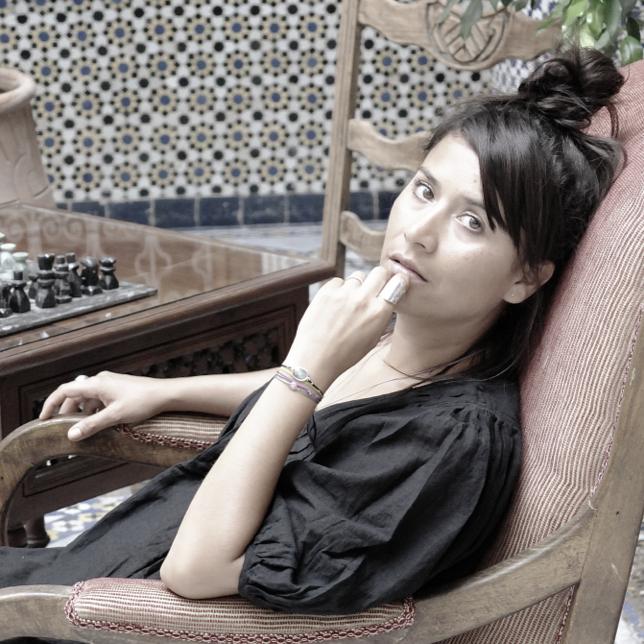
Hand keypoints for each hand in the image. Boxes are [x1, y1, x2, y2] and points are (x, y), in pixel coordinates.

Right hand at [39, 371, 168, 440]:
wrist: (165, 394)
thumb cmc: (142, 402)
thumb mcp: (115, 416)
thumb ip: (92, 425)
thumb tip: (71, 435)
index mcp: (96, 384)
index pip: (64, 390)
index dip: (51, 403)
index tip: (43, 418)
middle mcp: (101, 380)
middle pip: (75, 395)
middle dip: (67, 412)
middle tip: (63, 429)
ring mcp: (110, 383)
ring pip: (88, 398)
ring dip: (82, 412)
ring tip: (81, 429)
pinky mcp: (118, 388)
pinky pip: (99, 399)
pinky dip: (94, 410)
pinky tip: (98, 422)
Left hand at [284, 266, 408, 388]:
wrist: (315, 358)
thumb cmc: (344, 354)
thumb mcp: (372, 339)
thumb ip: (381, 316)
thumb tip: (385, 299)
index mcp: (379, 312)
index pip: (397, 283)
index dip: (397, 281)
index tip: (394, 283)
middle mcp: (364, 299)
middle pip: (379, 272)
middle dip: (378, 278)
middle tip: (372, 288)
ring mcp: (344, 293)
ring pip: (358, 276)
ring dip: (356, 286)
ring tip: (348, 302)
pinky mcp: (327, 291)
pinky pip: (338, 281)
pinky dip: (338, 289)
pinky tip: (333, 304)